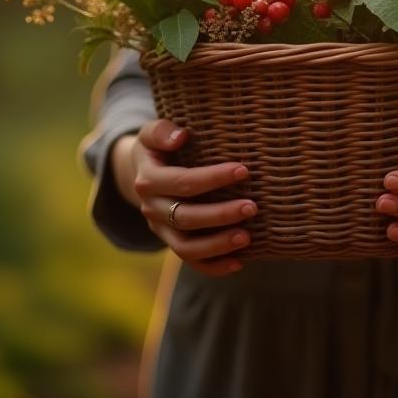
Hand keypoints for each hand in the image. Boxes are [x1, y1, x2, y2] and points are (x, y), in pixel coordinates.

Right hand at [112, 119, 254, 275]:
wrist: (145, 173)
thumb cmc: (159, 147)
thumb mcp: (152, 133)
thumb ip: (161, 131)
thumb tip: (181, 136)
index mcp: (148, 180)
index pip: (182, 182)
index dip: (212, 178)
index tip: (243, 171)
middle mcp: (151, 209)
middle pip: (185, 217)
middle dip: (220, 214)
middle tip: (252, 207)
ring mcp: (161, 230)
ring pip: (186, 247)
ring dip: (217, 245)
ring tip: (247, 237)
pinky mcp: (172, 243)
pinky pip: (191, 262)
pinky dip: (214, 267)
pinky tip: (240, 262)